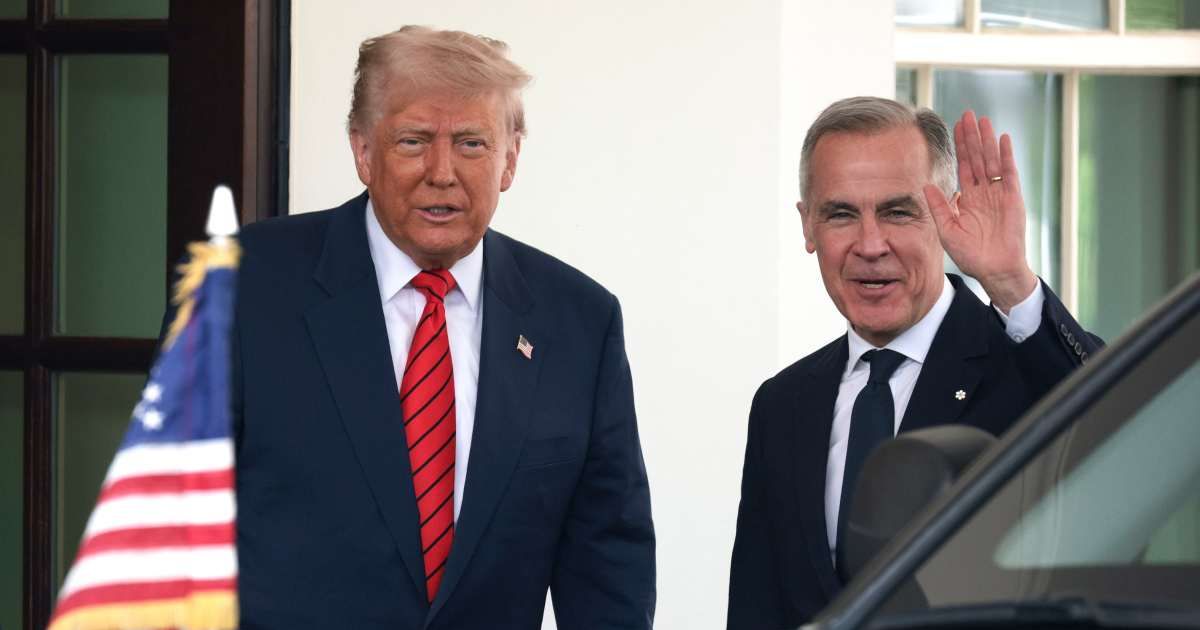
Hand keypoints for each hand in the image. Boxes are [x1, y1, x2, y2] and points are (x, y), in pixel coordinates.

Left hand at [923, 110, 1037, 311]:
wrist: (994, 269)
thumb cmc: (970, 254)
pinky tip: (1002, 139)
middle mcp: (984, 192)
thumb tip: (925, 185)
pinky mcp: (1013, 198)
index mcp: (968, 198)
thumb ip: (938, 206)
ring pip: (991, 161)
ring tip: (982, 120)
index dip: (959, 147)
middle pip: (977, 158)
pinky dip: (1005, 156)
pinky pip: (1009, 173)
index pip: (963, 166)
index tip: (954, 126)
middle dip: (972, 137)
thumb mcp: (947, 229)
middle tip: (967, 114)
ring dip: (987, 140)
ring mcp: (999, 193)